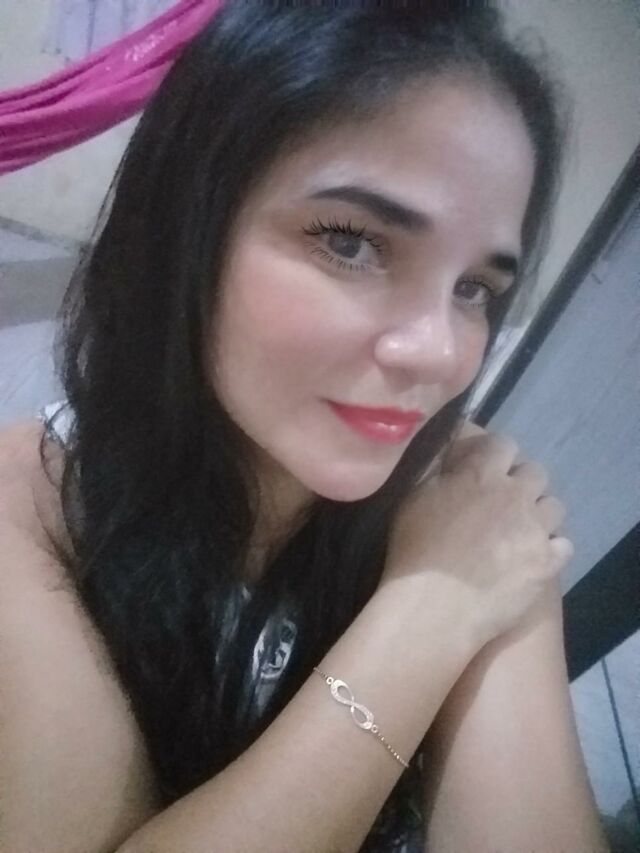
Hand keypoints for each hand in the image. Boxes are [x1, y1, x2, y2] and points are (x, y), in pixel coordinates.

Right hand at [379, 419, 573, 647]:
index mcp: (480, 474)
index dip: (496, 455)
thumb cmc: (414, 553)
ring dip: (538, 514)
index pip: (504, 444)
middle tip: (503, 503)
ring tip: (521, 531)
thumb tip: (457, 463)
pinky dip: (549, 549)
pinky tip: (532, 559)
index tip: (485, 468)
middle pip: (536, 472)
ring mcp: (535, 529)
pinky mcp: (547, 563)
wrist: (433, 609)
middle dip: (521, 483)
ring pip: (554, 506)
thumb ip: (442, 475)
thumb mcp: (415, 500)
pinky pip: (563, 544)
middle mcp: (515, 495)